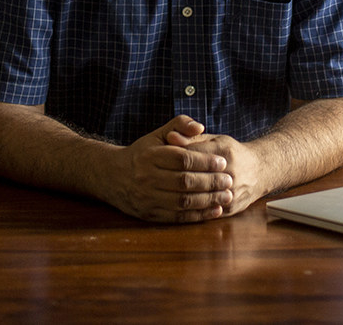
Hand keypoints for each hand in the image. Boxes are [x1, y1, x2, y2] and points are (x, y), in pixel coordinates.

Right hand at [104, 115, 234, 222]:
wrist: (113, 176)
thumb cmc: (142, 153)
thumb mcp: (157, 135)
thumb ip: (179, 125)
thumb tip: (200, 126)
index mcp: (150, 156)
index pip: (183, 159)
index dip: (205, 161)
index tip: (222, 162)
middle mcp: (147, 177)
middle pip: (185, 181)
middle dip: (210, 182)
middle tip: (229, 180)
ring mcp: (147, 198)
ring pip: (183, 201)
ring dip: (208, 200)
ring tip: (226, 196)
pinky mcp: (149, 215)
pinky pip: (178, 217)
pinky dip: (198, 215)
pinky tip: (214, 210)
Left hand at [165, 127, 266, 216]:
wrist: (260, 170)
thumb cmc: (232, 152)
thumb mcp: (214, 139)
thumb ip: (191, 138)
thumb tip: (170, 137)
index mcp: (224, 151)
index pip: (192, 155)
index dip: (173, 158)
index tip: (157, 159)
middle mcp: (231, 172)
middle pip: (195, 178)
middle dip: (173, 179)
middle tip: (155, 179)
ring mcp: (232, 191)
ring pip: (200, 197)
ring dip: (180, 196)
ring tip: (163, 193)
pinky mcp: (232, 207)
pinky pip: (208, 211)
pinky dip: (191, 210)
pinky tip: (177, 207)